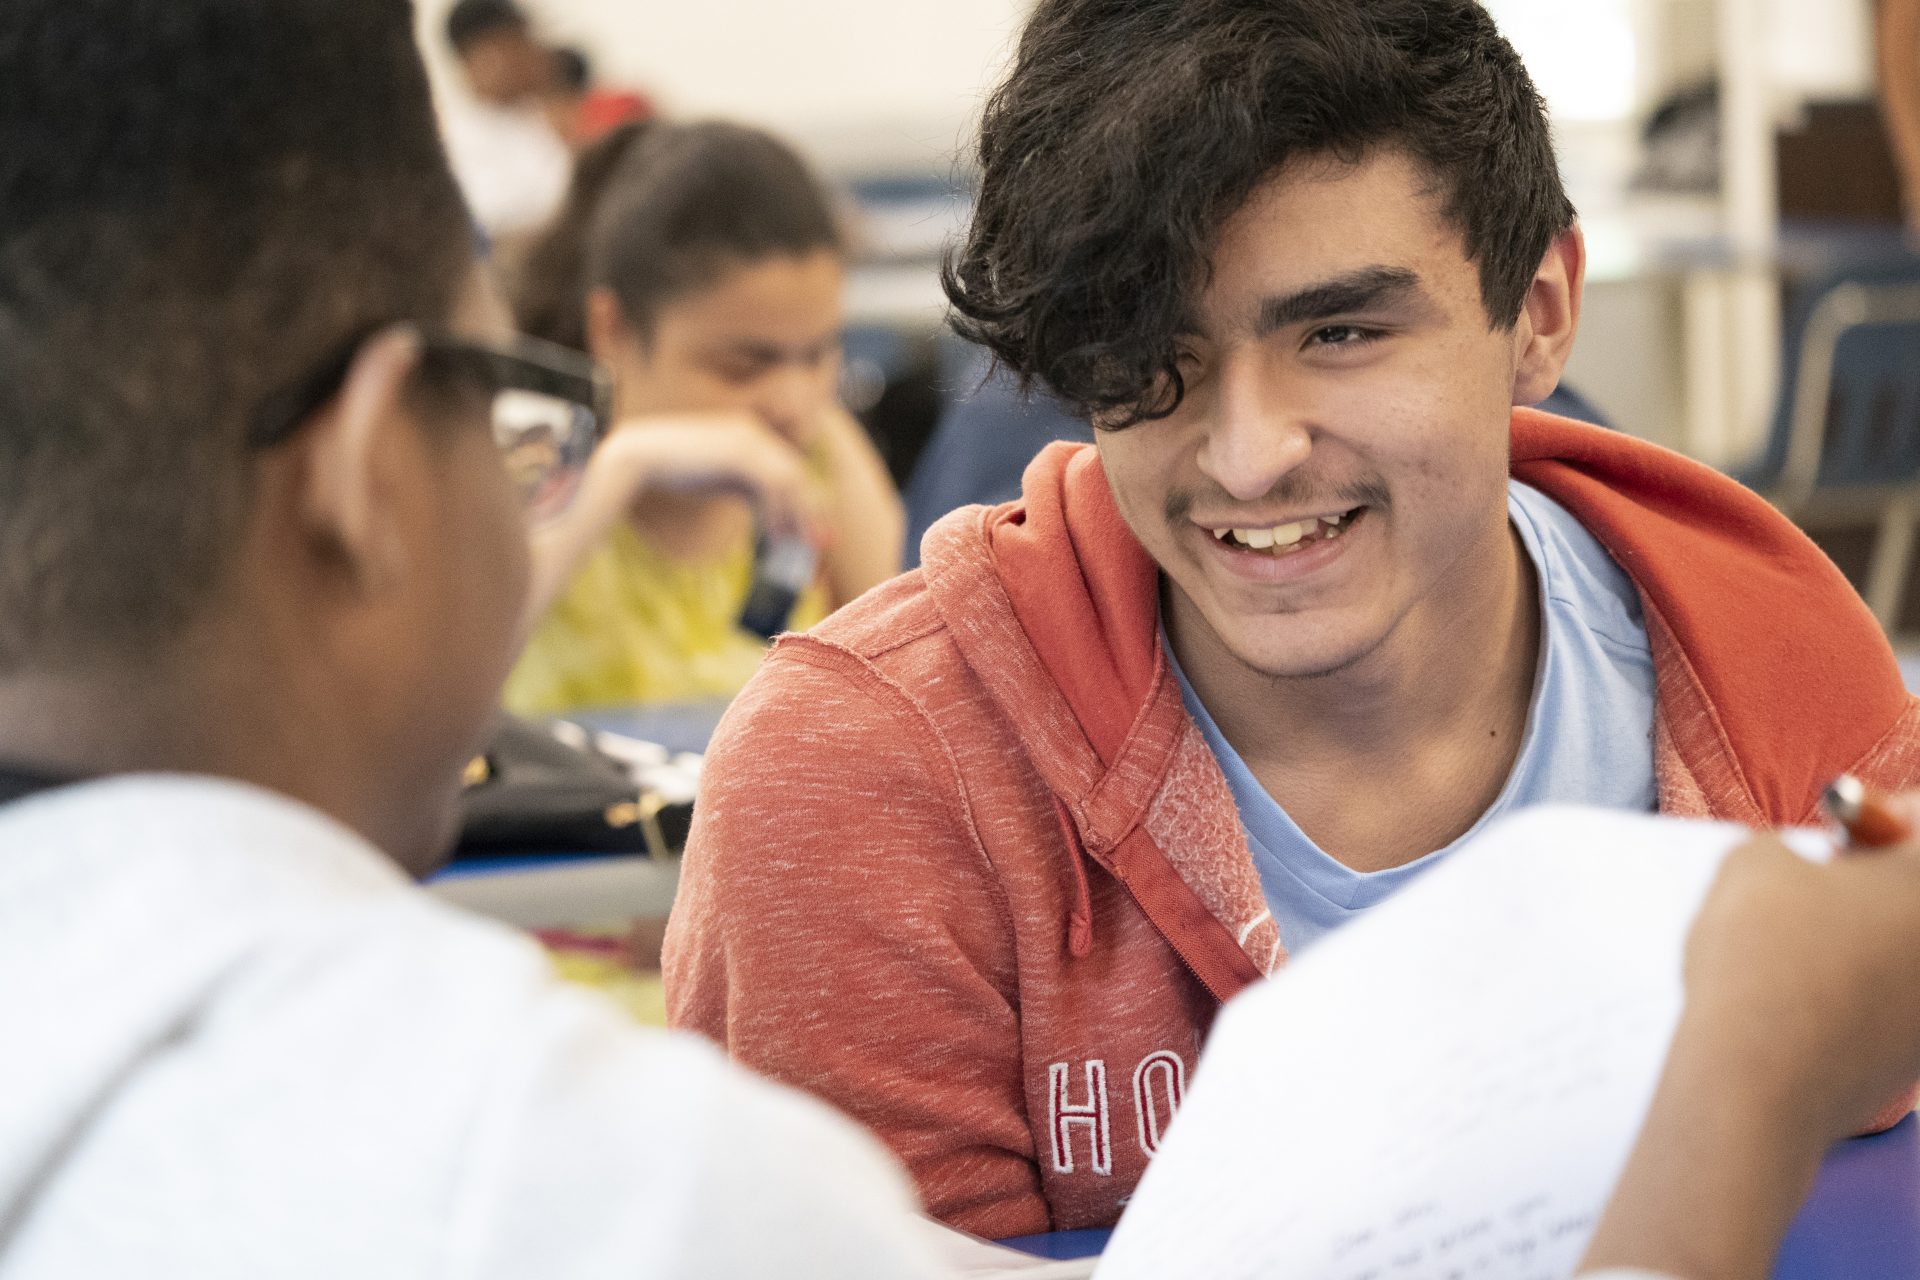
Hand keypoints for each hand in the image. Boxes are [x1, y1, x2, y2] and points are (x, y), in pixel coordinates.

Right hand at [588, 413, 823, 542]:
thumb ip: (749, 491)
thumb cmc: (680, 468)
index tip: (812, 531)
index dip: (805, 502)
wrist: (643, 455)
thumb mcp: (723, 481)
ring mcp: (748, 438)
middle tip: (819, 542)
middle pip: (796, 474)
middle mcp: (755, 433)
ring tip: (797, 542)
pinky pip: (771, 482)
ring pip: (789, 479)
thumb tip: (774, 519)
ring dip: (798, 514)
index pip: (789, 470)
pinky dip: (777, 509)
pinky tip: (773, 532)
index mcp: (752, 437)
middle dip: (811, 511)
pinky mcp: (738, 450)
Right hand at [1580, 798, 1919, 1279]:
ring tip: (1790, 941)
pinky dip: (1848, 991)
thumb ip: (1789, 848)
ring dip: (1858, 937)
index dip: (1883, 814)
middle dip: (1873, 879)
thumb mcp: (1753, 861)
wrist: (1755, 1078)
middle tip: (1821, 873)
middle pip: (1912, 898)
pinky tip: (1790, 998)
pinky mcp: (1909, 1062)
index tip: (1846, 819)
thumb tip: (1802, 870)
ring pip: (1897, 953)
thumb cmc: (1761, 955)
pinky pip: (1884, 1004)